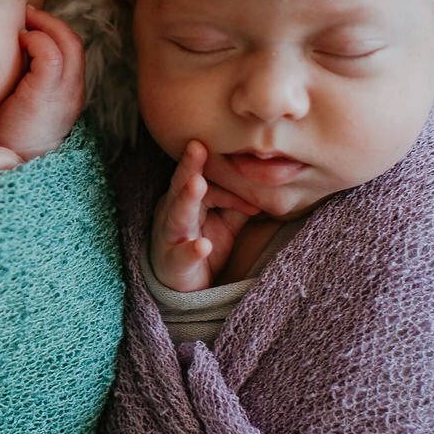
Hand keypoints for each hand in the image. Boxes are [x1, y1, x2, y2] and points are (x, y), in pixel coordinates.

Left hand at [0, 6, 84, 161]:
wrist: (1, 166)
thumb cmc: (2, 136)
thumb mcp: (19, 103)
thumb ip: (24, 79)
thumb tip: (12, 51)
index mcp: (68, 97)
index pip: (73, 53)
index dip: (54, 33)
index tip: (31, 25)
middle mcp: (72, 94)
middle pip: (75, 43)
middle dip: (52, 23)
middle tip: (28, 14)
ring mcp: (64, 95)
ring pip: (68, 44)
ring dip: (45, 26)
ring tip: (25, 22)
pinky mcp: (47, 95)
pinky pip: (51, 54)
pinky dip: (37, 40)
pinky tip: (20, 40)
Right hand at [150, 140, 257, 291]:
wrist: (180, 287)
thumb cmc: (200, 244)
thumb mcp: (224, 221)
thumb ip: (238, 202)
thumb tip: (263, 184)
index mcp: (184, 198)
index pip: (206, 181)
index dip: (230, 187)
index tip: (255, 196)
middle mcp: (172, 212)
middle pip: (180, 185)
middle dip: (189, 166)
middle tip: (197, 146)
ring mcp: (169, 237)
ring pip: (177, 215)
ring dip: (187, 198)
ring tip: (197, 184)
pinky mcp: (173, 264)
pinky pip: (182, 256)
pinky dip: (192, 251)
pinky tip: (203, 246)